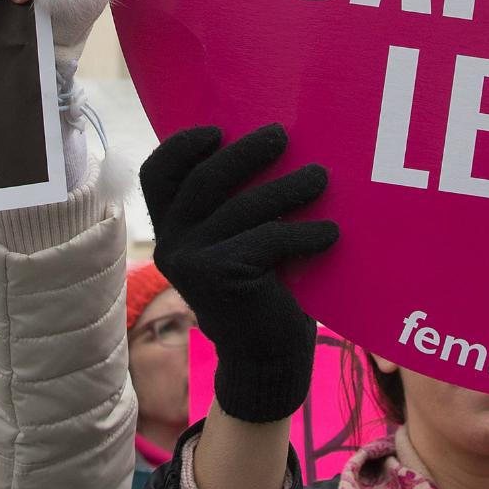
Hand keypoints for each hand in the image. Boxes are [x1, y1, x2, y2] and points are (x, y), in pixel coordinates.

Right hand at [145, 124, 336, 423]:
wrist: (266, 359)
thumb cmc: (261, 290)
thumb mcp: (238, 242)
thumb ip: (234, 206)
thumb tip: (271, 145)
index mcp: (170, 231)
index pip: (157, 174)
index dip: (181, 146)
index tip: (218, 129)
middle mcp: (171, 244)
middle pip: (204, 180)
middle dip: (246, 153)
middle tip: (283, 136)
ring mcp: (191, 261)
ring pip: (243, 207)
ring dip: (288, 187)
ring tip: (320, 177)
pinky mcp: (221, 277)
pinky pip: (268, 238)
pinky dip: (305, 233)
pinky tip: (331, 234)